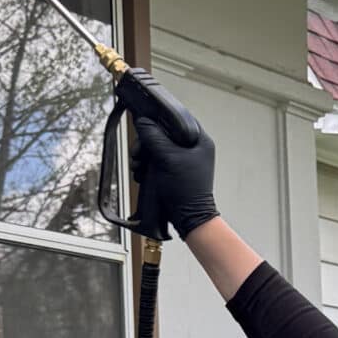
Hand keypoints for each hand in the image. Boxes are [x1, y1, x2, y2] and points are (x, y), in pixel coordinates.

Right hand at [128, 99, 217, 241]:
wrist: (189, 219)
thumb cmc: (186, 190)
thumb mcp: (167, 158)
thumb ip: (154, 137)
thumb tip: (143, 120)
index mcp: (199, 139)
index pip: (177, 118)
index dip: (158, 117)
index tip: (143, 120)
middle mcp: (193, 147)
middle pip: (163, 133)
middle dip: (146, 143)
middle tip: (138, 154)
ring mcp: (183, 160)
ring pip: (157, 147)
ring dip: (144, 156)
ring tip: (138, 167)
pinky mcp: (174, 171)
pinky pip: (157, 161)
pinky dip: (147, 166)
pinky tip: (141, 174)